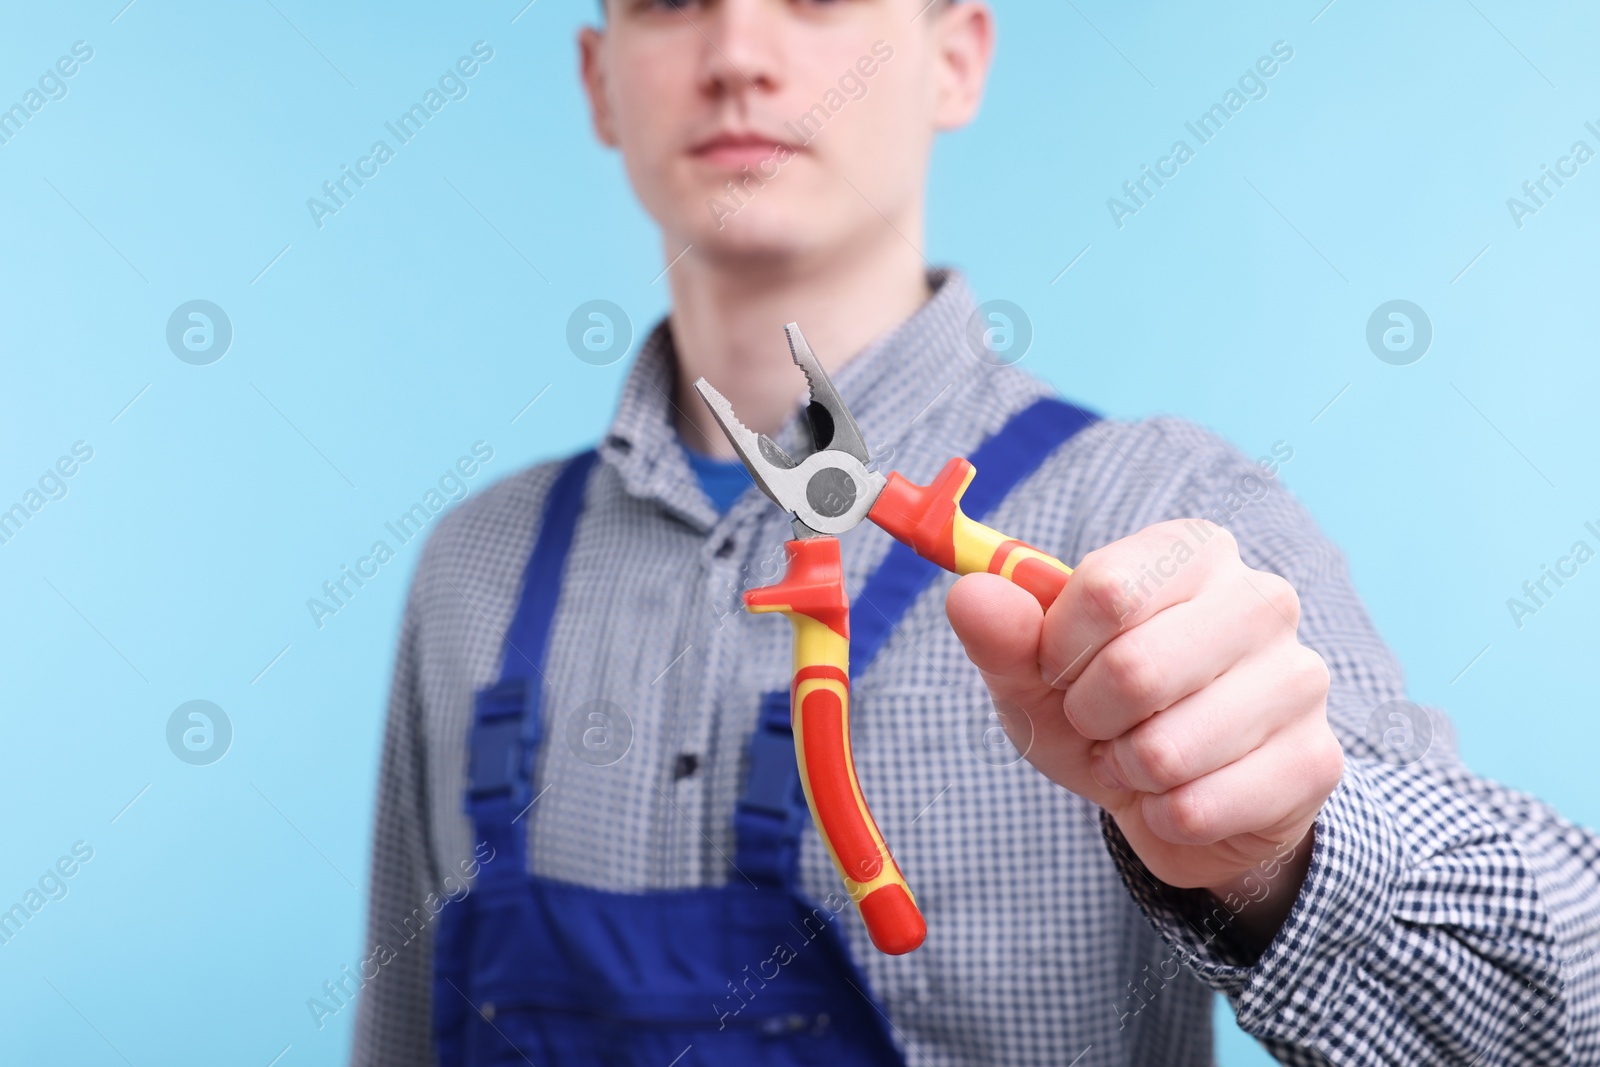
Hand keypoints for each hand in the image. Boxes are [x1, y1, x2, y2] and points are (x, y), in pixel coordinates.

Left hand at [945, 519, 1342, 945]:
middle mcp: (1262, 598)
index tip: (1059, 670)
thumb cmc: (1104, 712)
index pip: (1105, 590)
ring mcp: (1299, 679)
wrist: (1179, 797)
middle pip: (1135, 670)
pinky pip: (1198, 809)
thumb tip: (969, 594)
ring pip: (1165, 750)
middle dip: (1091, 718)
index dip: (1057, 651)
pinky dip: (1164, 818)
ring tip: (1140, 758)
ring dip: (1127, 773)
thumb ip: (1000, 633)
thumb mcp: (1036, 674)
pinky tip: (1182, 796)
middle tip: (1101, 724)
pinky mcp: (1317, 762)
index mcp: (1193, 551)